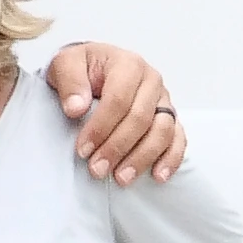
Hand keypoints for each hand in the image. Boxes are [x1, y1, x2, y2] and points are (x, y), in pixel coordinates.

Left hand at [47, 43, 188, 181]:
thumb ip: (69, 81)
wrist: (94, 67)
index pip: (118, 99)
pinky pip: (178, 139)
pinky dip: (171, 158)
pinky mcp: (170, 117)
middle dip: (117, 147)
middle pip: (140, 119)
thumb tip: (76, 108)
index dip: (101, 127)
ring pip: (162, 132)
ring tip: (121, 178)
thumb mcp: (64, 64)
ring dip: (142, 158)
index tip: (83, 149)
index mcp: (128, 65)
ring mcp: (163, 100)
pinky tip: (158, 176)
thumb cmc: (82, 68)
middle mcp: (151, 81)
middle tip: (97, 169)